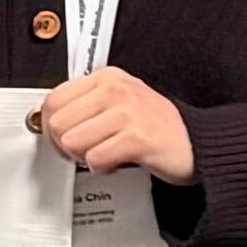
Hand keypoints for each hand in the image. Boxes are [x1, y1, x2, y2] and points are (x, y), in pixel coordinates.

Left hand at [28, 66, 192, 179]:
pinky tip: (117, 162)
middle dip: (65, 145)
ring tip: (104, 154)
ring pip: (72, 142)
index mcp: (108, 78)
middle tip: (84, 150)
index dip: (50, 125)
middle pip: (58, 123)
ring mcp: (128, 113)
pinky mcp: (137, 138)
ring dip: (84, 157)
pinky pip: (95, 159)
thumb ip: (86, 105)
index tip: (61, 136)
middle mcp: (116, 90)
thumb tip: (48, 118)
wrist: (198, 144)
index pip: (54, 99)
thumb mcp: (120, 103)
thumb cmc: (157, 126)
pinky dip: (102, 168)